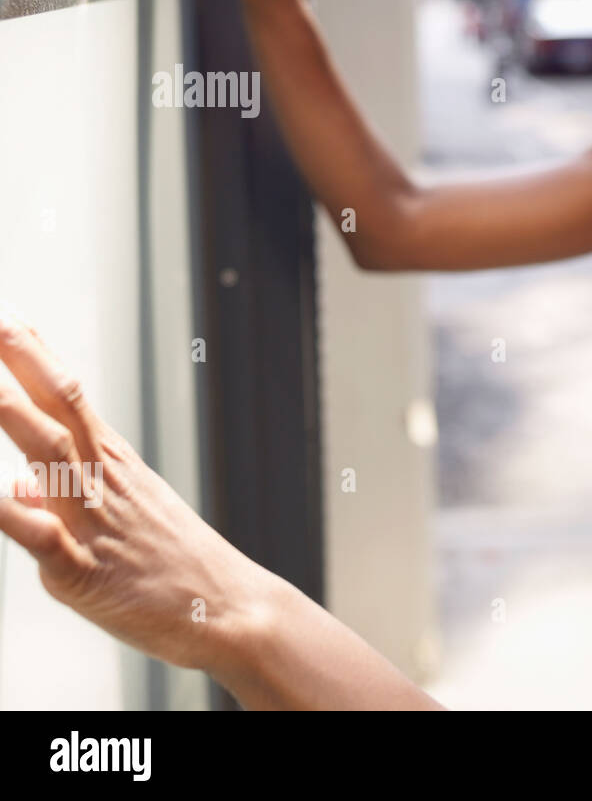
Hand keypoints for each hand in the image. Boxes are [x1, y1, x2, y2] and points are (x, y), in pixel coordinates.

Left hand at [0, 313, 266, 676]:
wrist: (230, 610)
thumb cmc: (176, 570)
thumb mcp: (123, 523)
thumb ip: (62, 501)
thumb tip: (19, 488)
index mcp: (113, 466)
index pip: (66, 397)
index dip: (33, 357)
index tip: (9, 320)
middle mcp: (104, 482)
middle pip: (58, 407)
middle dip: (21, 362)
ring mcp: (96, 521)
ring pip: (51, 454)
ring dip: (12, 414)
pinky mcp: (84, 571)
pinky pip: (41, 537)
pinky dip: (12, 513)